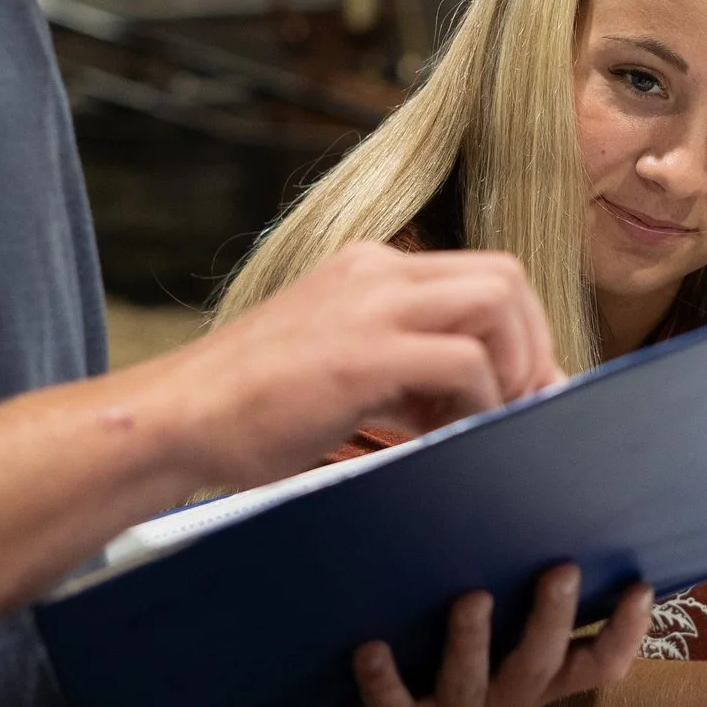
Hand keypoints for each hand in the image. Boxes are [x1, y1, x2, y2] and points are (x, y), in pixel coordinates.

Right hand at [133, 242, 563, 487]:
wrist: (175, 420)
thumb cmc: (250, 411)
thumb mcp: (343, 372)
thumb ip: (408, 374)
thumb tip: (484, 402)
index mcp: (369, 270)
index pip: (480, 274)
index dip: (518, 331)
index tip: (520, 389)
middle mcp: (376, 271)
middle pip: (505, 276)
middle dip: (531, 343)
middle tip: (520, 405)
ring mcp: (370, 305)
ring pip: (498, 302)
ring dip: (512, 366)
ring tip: (485, 420)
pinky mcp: (364, 353)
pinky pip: (465, 361)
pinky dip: (478, 402)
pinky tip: (446, 436)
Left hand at [348, 565, 655, 706]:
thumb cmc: (420, 657)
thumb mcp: (473, 629)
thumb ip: (504, 588)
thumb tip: (526, 497)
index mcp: (529, 682)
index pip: (594, 667)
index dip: (624, 633)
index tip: (640, 585)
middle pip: (539, 669)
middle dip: (552, 619)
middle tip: (562, 569)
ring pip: (471, 688)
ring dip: (471, 643)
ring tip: (470, 598)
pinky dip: (383, 680)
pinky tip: (371, 646)